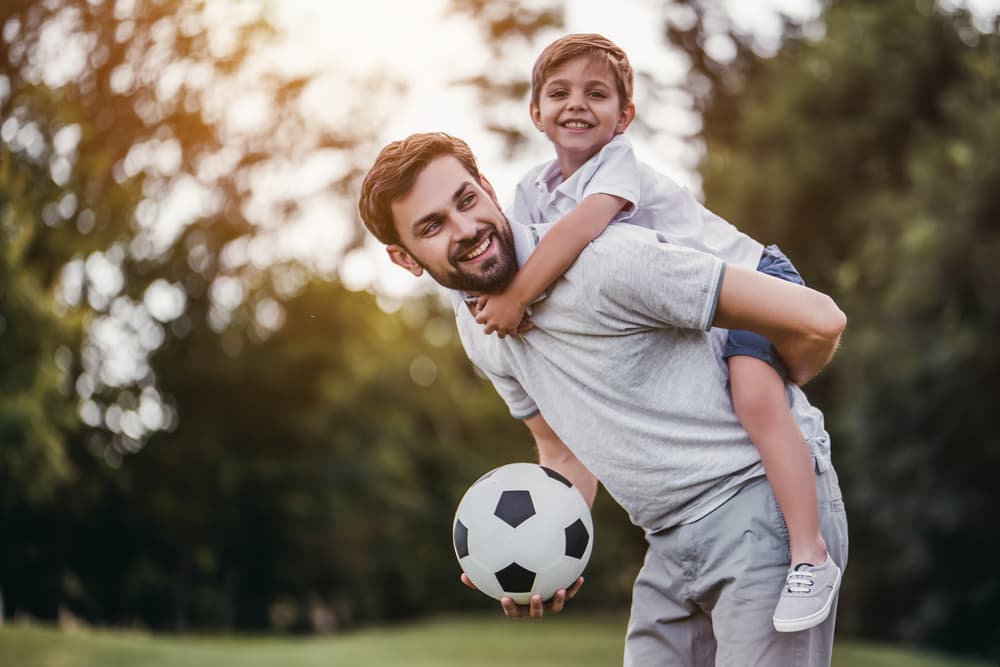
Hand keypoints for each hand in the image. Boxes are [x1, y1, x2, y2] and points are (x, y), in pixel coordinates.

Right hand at [460, 573, 582, 617]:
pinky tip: (580, 576)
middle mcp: (534, 604)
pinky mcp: (562, 592)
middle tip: (535, 596)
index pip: (513, 610)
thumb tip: (462, 575)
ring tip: (561, 589)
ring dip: (559, 600)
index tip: (505, 597)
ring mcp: (548, 600)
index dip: (509, 606)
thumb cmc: (510, 574)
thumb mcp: (496, 574)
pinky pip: (569, 591)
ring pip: (555, 606)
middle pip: (535, 612)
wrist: (536, 572)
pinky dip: (574, 586)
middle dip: (535, 607)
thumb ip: (481, 578)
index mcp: (519, 603)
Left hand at [474, 292, 532, 337]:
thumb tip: (478, 308)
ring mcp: (502, 326)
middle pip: (487, 331)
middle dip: (490, 328)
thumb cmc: (502, 291)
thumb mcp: (488, 294)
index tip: (485, 317)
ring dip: (502, 331)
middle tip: (494, 324)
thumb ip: (481, 302)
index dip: (481, 319)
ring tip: (504, 327)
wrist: (517, 293)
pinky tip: (513, 326)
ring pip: (500, 335)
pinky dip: (512, 331)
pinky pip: (512, 334)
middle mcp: (492, 322)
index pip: (478, 321)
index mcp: (485, 314)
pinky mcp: (512, 327)